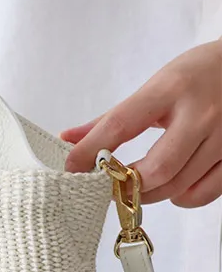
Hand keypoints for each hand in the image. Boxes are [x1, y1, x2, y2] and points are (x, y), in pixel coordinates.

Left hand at [62, 39, 221, 206]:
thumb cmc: (199, 74)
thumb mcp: (157, 84)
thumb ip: (114, 116)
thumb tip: (68, 138)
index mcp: (171, 89)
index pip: (120, 125)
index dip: (90, 151)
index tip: (72, 167)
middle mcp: (200, 114)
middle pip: (156, 168)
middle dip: (126, 185)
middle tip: (110, 185)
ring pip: (179, 185)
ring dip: (150, 194)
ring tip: (138, 186)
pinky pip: (204, 193)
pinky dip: (182, 198)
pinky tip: (173, 187)